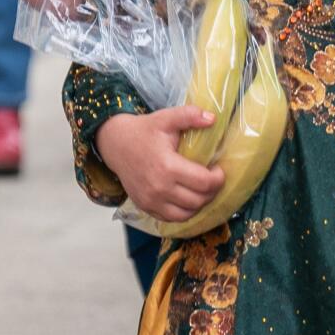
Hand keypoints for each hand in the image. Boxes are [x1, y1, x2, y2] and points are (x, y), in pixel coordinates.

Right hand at [98, 108, 225, 221]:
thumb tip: (213, 118)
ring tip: (202, 190)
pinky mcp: (145, 207)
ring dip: (200, 204)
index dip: (218, 179)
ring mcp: (151, 200)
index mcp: (167, 166)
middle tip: (213, 180)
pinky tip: (188, 199)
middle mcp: (159, 188)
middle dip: (212, 191)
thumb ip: (189, 115)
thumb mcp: (166, 118)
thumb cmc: (143, 130)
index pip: (204, 183)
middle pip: (198, 200)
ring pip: (187, 214)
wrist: (115, 144)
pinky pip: (171, 218)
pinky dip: (184, 212)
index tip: (219, 170)